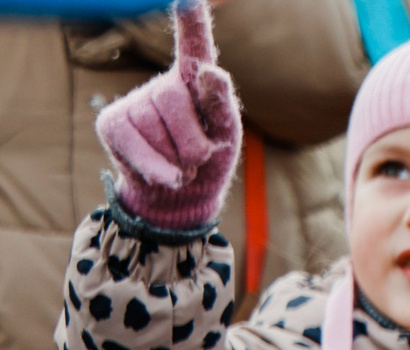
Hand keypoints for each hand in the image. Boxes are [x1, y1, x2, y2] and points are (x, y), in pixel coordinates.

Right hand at [97, 0, 239, 232]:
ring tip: (180, 165)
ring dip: (178, 161)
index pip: (193, 45)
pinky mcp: (113, 122)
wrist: (179, 196)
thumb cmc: (210, 160)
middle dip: (194, 143)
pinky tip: (163, 174)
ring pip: (158, 130)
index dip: (191, 21)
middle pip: (176, 102)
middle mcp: (163, 85)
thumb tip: (211, 71)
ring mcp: (135, 101)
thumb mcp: (226, 135)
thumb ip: (221, 105)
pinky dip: (155, 168)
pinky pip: (136, 146)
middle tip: (198, 158)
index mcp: (195, 81)